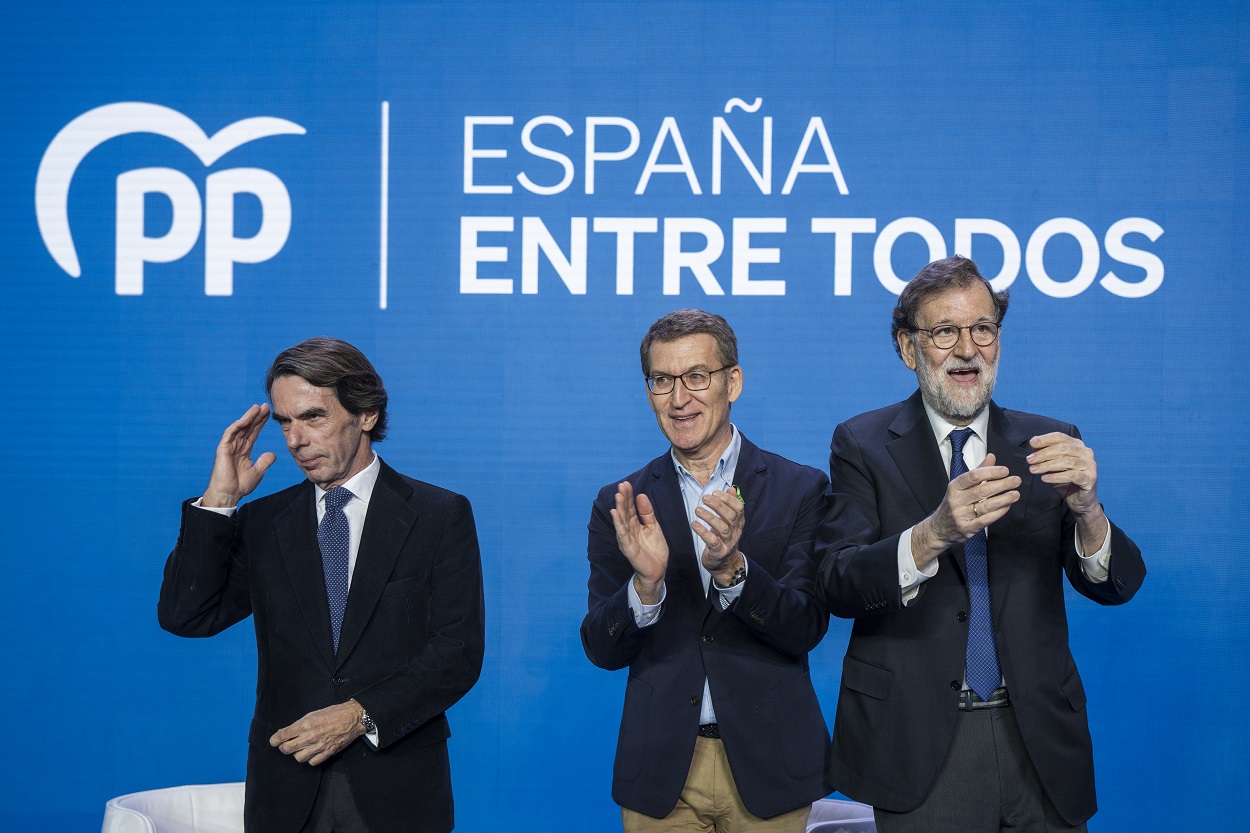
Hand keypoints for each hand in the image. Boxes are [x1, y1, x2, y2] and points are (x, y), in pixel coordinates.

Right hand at [201, 404, 276, 507]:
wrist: (229, 494)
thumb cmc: (240, 485)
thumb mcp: (258, 472)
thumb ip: (264, 462)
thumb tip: (272, 454)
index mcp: (244, 450)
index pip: (253, 432)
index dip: (260, 423)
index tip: (269, 413)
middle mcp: (236, 446)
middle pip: (248, 427)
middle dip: (256, 417)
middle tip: (266, 406)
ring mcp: (229, 446)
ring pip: (239, 428)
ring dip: (248, 417)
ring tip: (257, 408)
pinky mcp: (223, 449)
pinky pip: (230, 433)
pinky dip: (238, 425)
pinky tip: (246, 418)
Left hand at [269, 700, 365, 765]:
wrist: (352, 718)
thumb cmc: (333, 713)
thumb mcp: (313, 713)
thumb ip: (299, 723)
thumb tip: (286, 732)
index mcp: (306, 724)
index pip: (283, 735)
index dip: (275, 740)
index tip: (274, 741)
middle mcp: (310, 736)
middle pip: (287, 749)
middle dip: (283, 747)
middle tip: (286, 744)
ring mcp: (319, 746)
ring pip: (298, 758)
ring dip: (297, 753)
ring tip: (300, 748)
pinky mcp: (327, 753)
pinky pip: (312, 762)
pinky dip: (310, 759)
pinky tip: (311, 752)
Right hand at [610, 481, 668, 603]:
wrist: (658, 570)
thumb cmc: (654, 549)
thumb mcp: (653, 527)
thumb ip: (647, 513)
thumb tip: (641, 495)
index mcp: (635, 524)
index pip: (630, 507)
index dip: (629, 496)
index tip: (627, 483)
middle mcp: (629, 530)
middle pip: (625, 512)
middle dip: (623, 498)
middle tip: (622, 485)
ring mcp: (627, 539)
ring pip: (622, 521)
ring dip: (619, 508)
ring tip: (618, 496)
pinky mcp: (628, 548)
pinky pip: (622, 534)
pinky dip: (618, 524)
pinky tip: (615, 513)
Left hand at [693, 490, 744, 583]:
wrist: (725, 564)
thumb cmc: (724, 538)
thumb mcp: (728, 522)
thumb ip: (730, 505)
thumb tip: (732, 488)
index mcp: (738, 523)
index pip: (739, 507)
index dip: (728, 499)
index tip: (715, 492)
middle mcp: (735, 532)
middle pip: (731, 516)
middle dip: (718, 505)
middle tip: (704, 498)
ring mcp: (728, 542)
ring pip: (722, 528)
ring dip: (709, 517)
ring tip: (698, 510)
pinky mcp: (719, 552)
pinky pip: (712, 541)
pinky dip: (703, 532)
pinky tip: (694, 524)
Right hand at [913, 453, 1019, 569]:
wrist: (938, 528)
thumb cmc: (953, 504)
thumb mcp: (960, 487)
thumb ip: (977, 472)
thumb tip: (991, 457)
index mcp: (954, 487)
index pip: (973, 476)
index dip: (990, 472)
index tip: (1005, 470)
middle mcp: (956, 500)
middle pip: (982, 490)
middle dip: (1002, 484)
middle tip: (1016, 480)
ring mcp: (961, 515)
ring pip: (986, 505)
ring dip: (1004, 499)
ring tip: (1016, 494)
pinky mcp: (967, 528)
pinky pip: (986, 519)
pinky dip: (999, 512)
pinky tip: (1007, 506)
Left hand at [1028, 432, 1107, 550]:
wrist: (1080, 500)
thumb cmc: (1065, 480)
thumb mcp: (1052, 466)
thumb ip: (1045, 455)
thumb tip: (1033, 444)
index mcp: (1077, 445)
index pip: (1060, 437)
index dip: (1045, 439)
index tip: (1032, 443)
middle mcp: (1086, 452)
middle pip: (1063, 449)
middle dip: (1043, 454)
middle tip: (1029, 460)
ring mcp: (1090, 465)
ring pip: (1067, 461)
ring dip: (1047, 465)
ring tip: (1033, 470)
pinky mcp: (1090, 478)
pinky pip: (1072, 475)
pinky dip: (1056, 477)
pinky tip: (1044, 479)